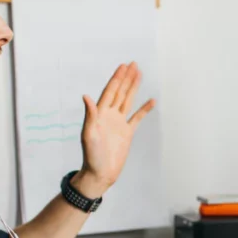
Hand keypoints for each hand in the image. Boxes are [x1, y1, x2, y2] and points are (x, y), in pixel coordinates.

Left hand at [76, 63, 154, 197]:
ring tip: (139, 74)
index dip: (116, 78)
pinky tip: (151, 101)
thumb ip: (90, 115)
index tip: (123, 66)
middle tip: (133, 64)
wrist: (100, 173)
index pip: (110, 91)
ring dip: (133, 87)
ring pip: (128, 100)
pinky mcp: (127, 133)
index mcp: (100, 114)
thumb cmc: (91, 156)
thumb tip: (86, 96)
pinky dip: (144, 109)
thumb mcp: (89, 134)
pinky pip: (137, 117)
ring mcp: (119, 123)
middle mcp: (110, 115)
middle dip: (126, 78)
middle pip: (120, 92)